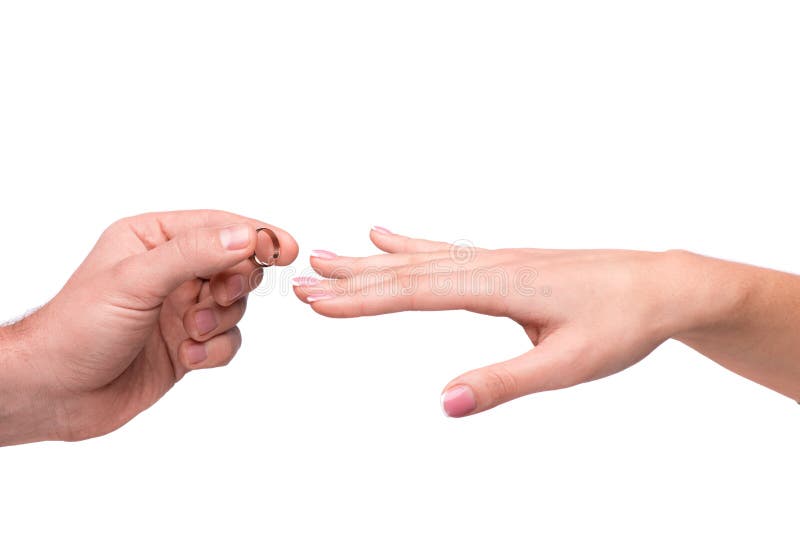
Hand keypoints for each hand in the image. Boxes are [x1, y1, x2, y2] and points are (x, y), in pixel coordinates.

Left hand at [0, 210, 297, 443]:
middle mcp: (170, 270)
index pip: (218, 226)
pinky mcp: (187, 345)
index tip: (286, 250)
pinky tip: (186, 359)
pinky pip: (227, 341)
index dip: (255, 235)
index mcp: (153, 238)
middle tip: (217, 298)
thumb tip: (246, 236)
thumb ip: (193, 254)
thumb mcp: (136, 280)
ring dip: (218, 322)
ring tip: (188, 334)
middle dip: (233, 285)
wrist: (55, 392)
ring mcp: (180, 308)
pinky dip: (214, 351)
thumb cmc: (78, 327)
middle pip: (235, 265)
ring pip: (235, 306)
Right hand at [293, 227, 742, 416]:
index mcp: (500, 286)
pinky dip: (410, 245)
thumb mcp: (566, 365)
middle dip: (352, 279)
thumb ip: (503, 383)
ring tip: (329, 255)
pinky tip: (389, 235)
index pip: (415, 292)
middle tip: (300, 280)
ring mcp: (496, 259)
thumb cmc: (621, 324)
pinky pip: (444, 252)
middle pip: (407, 270)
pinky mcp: (504, 263)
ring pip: (421, 258)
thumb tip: (445, 404)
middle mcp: (490, 265)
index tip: (316, 301)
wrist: (662, 286)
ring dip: (371, 260)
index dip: (361, 299)